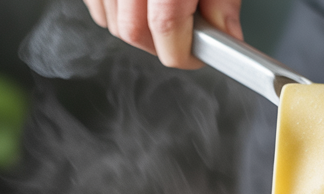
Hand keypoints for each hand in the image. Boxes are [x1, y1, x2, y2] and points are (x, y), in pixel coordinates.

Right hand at [82, 0, 243, 68]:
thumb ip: (222, 2)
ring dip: (137, 31)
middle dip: (159, 46)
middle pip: (133, 31)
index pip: (167, 29)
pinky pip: (96, 5)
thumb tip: (227, 37)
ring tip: (160, 16)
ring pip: (110, 22)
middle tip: (183, 39)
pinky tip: (136, 6)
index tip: (198, 57)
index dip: (185, 53)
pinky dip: (113, 12)